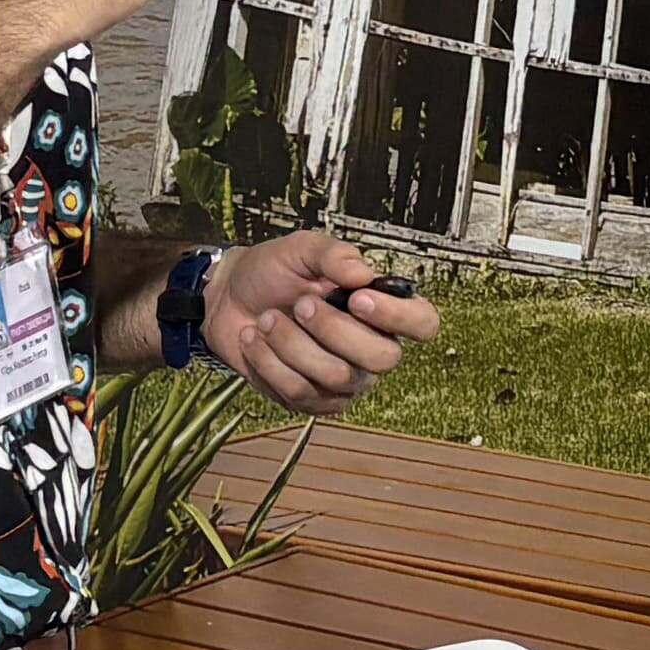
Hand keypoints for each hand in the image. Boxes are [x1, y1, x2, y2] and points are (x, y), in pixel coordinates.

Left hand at [204, 230, 437, 407]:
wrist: (226, 299)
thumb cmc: (271, 272)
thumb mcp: (302, 249)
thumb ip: (334, 254)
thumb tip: (363, 272)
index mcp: (380, 307)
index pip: (423, 323)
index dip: (398, 316)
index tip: (358, 298)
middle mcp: (371, 348)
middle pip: (382, 358)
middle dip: (334, 330)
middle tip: (300, 304)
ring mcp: (343, 380)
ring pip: (335, 376)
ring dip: (291, 343)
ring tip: (268, 318)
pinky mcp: (311, 401)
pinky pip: (299, 392)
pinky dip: (269, 361)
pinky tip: (256, 339)